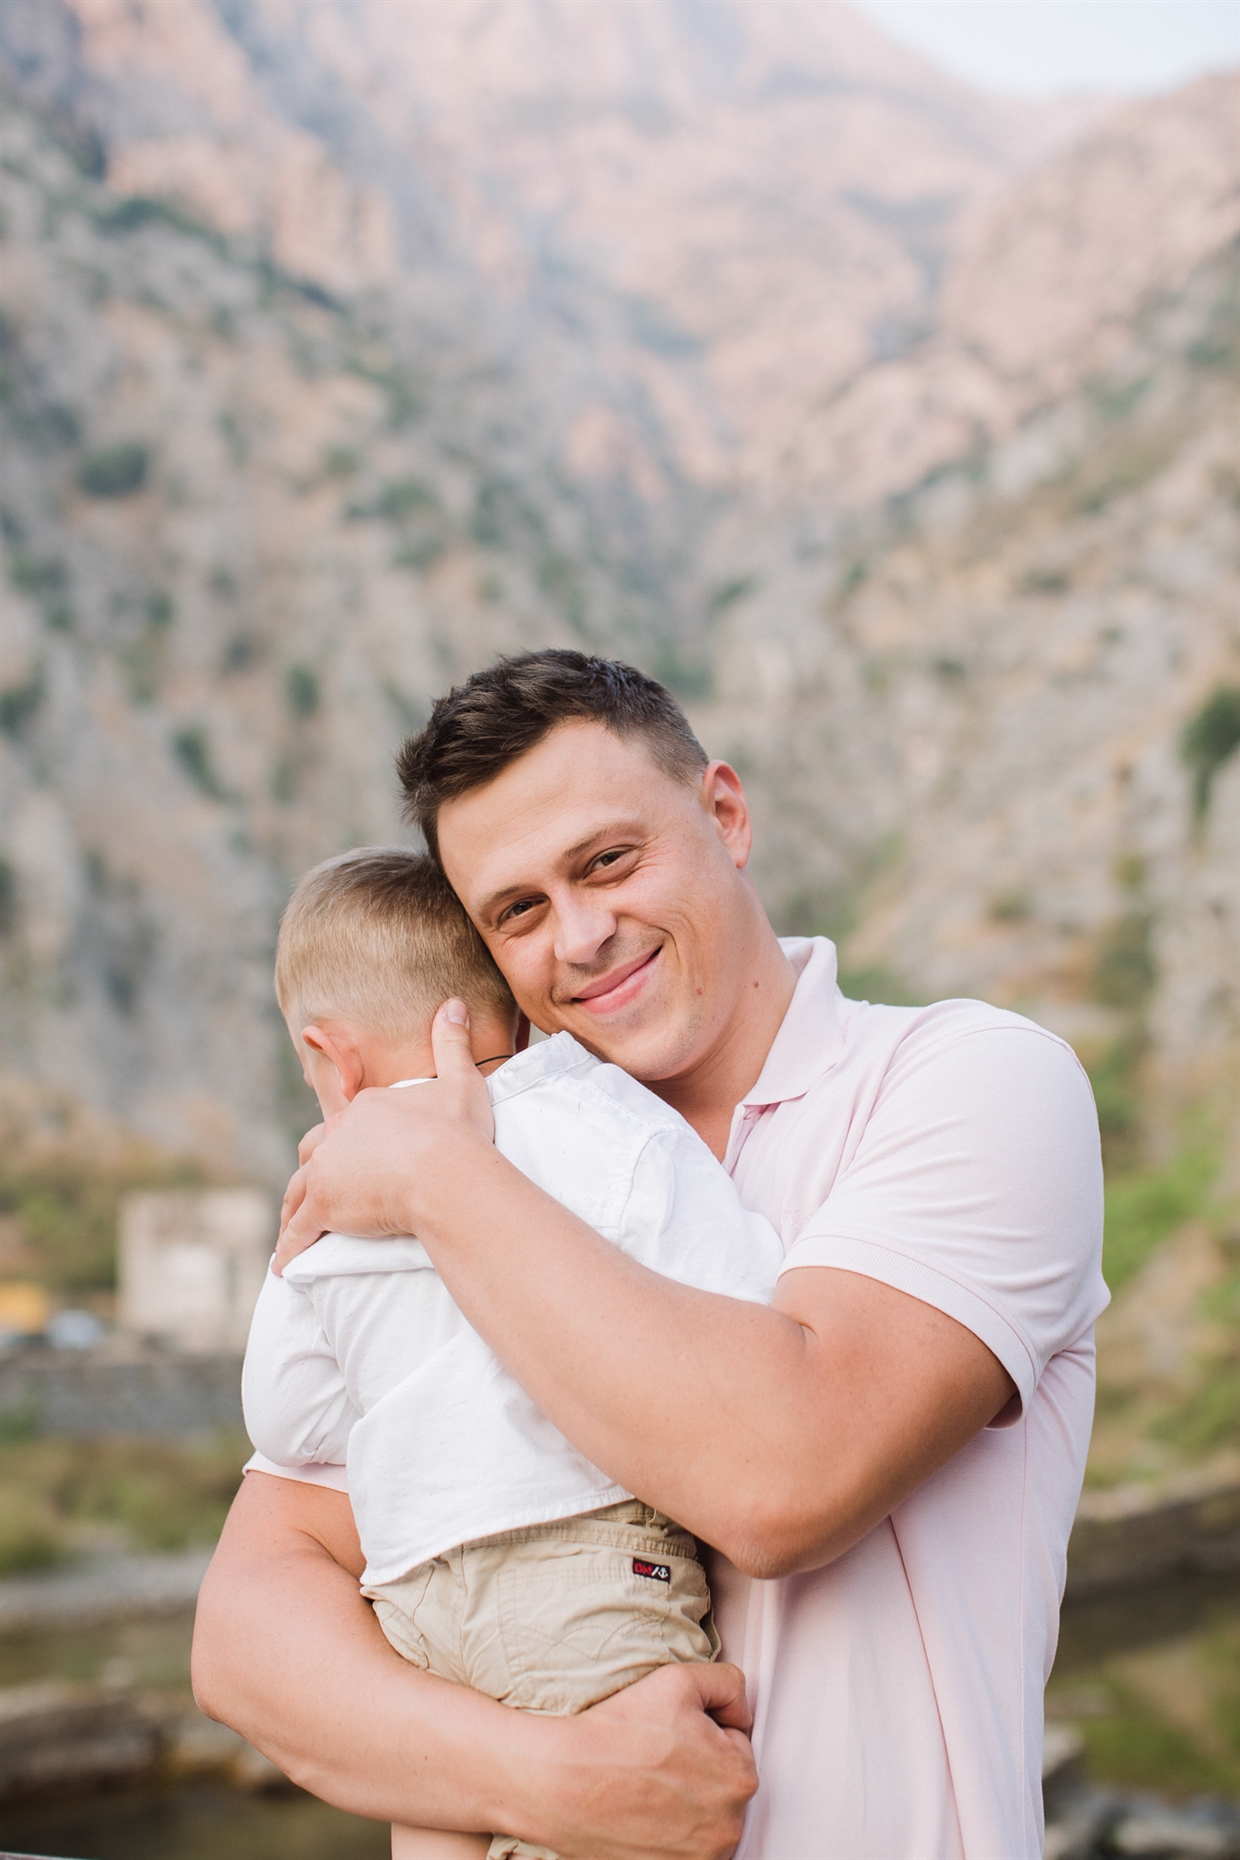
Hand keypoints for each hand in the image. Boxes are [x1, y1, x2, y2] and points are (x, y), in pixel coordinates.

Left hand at [275, 1001, 494, 1271]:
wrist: (445, 1173)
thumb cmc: (457, 1132)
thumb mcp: (460, 1082)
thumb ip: (451, 1043)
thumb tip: (452, 1003)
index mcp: (366, 1108)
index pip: (348, 1122)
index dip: (349, 1139)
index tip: (353, 1153)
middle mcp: (339, 1135)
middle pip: (313, 1151)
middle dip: (311, 1169)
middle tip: (311, 1188)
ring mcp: (328, 1171)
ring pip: (298, 1190)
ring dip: (293, 1208)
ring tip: (291, 1227)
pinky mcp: (325, 1207)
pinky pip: (301, 1231)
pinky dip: (290, 1249)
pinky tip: (284, 1267)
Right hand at [533, 1661, 756, 1859]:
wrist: (563, 1781)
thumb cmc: (617, 1733)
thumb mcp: (679, 1680)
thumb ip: (727, 1683)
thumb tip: (740, 1708)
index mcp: (739, 1776)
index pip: (737, 1744)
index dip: (704, 1732)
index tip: (674, 1735)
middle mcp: (729, 1826)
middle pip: (722, 1785)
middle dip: (699, 1769)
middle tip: (658, 1759)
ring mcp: (702, 1857)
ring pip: (704, 1819)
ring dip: (685, 1804)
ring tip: (647, 1786)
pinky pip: (683, 1847)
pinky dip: (667, 1833)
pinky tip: (642, 1814)